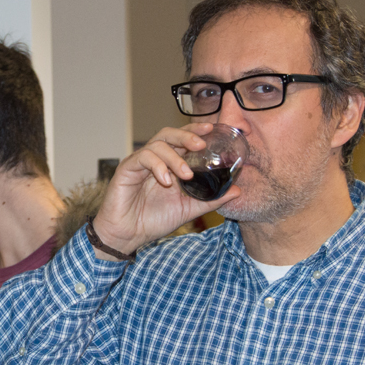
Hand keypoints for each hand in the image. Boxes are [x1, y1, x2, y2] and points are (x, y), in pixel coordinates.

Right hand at [92, 123, 241, 255]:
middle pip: (168, 134)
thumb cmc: (153, 220)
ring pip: (157, 144)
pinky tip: (166, 180)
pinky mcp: (126, 169)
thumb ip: (212, 199)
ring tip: (186, 175)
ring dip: (175, 157)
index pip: (182, 140)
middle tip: (201, 145)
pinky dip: (157, 166)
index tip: (211, 129)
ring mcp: (139, 163)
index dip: (195, 131)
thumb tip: (238, 191)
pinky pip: (142, 157)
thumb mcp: (188, 210)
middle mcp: (154, 159)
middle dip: (186, 136)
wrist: (128, 236)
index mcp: (168, 164)